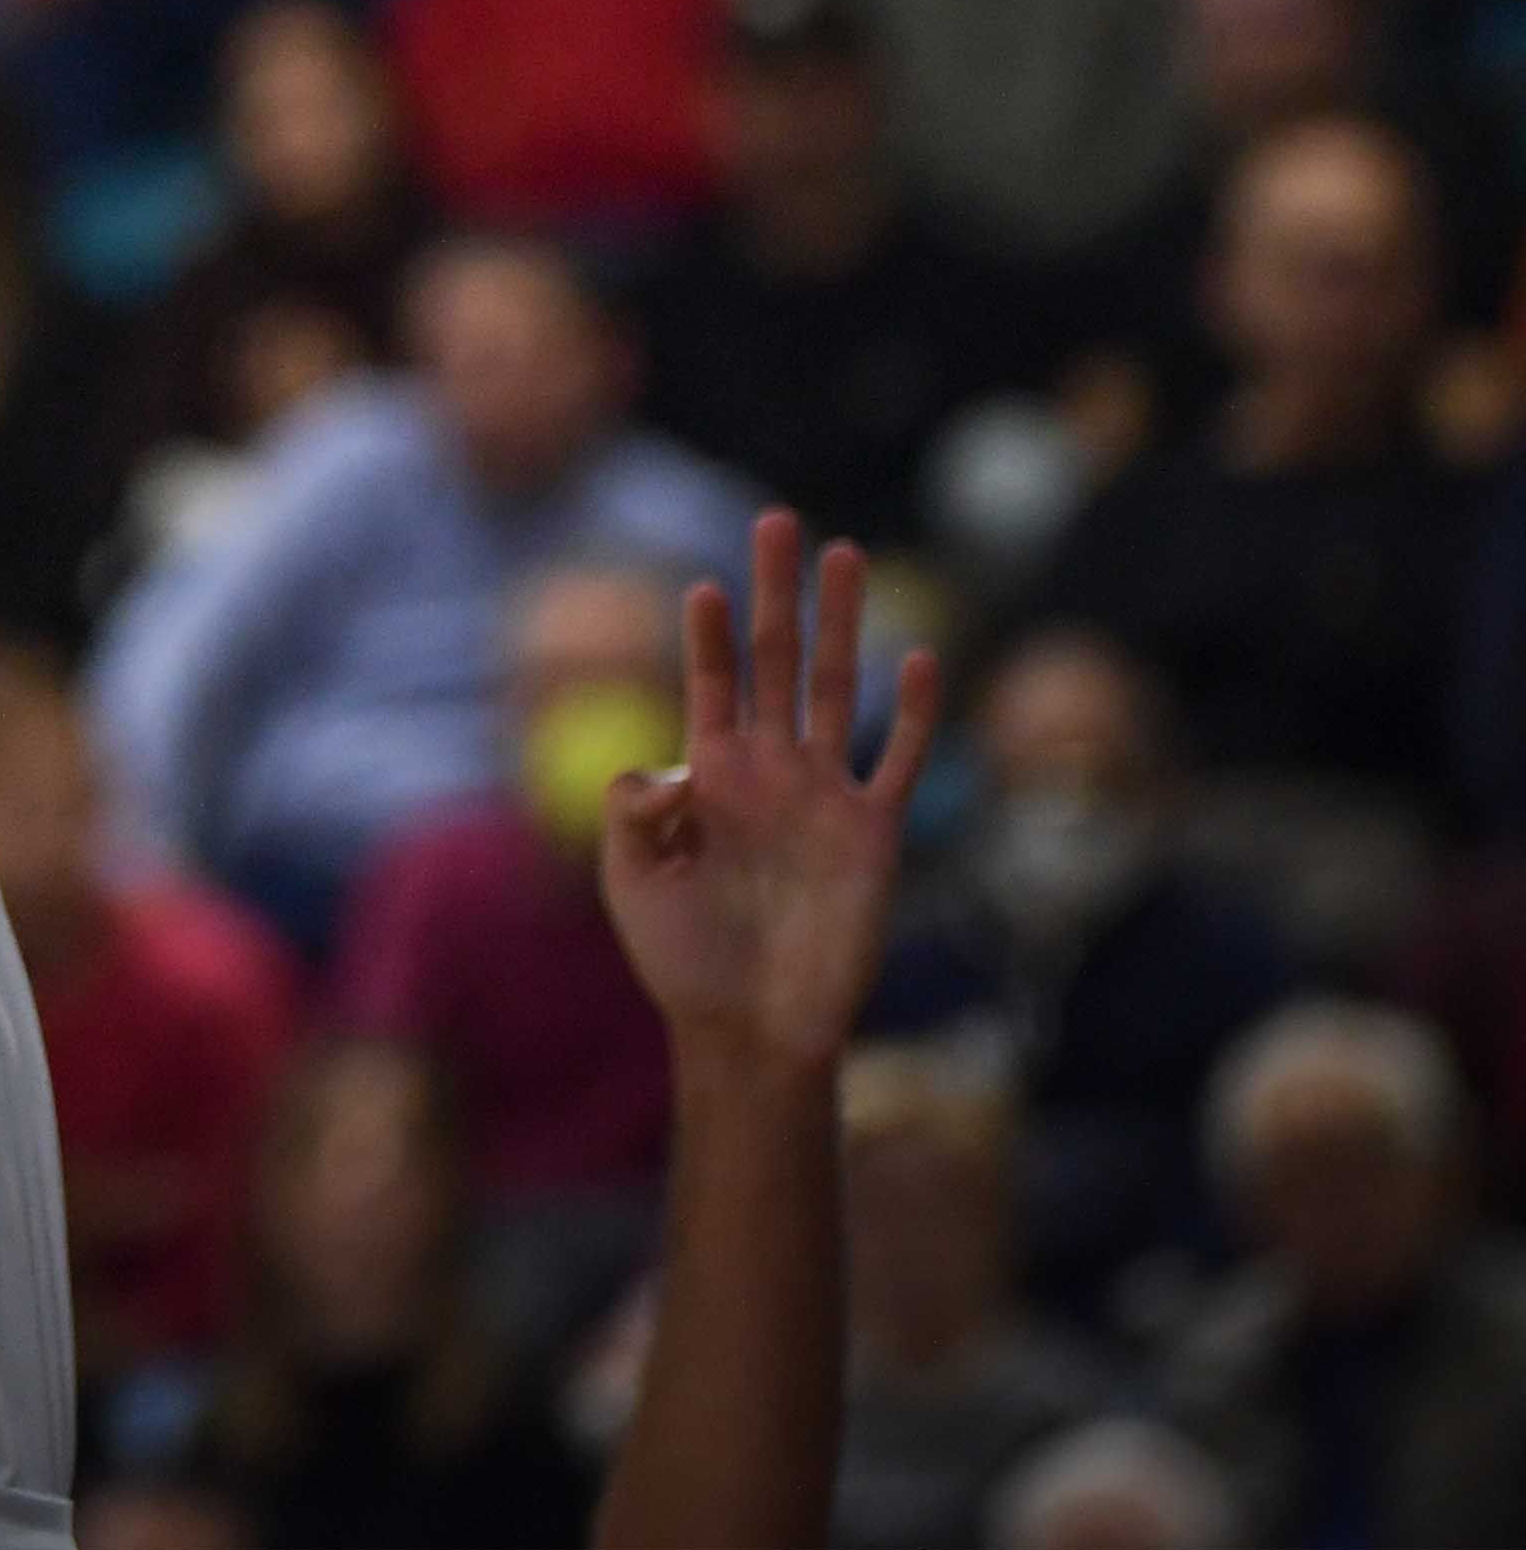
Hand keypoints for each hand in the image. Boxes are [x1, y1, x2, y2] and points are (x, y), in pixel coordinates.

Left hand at [600, 510, 939, 1075]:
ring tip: (842, 553)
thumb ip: (631, 813)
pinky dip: (912, 711)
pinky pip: (896, 761)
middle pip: (775, 660)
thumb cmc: (682, 960)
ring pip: (838, 688)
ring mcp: (823, 795)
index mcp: (708, 774)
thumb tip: (661, 765)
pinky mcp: (872, 834)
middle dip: (775, 592)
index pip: (709, 682)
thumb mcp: (630, 880)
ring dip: (841, 621)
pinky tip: (920, 656)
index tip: (699, 586)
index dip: (706, 636)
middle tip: (778, 520)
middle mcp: (768, 770)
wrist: (749, 1029)